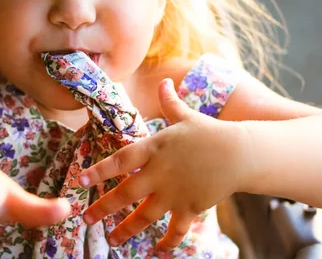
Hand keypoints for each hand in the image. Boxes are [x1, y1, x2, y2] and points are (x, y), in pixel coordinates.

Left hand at [79, 79, 248, 250]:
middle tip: (86, 219)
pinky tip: (158, 251)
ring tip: (112, 240)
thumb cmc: (210, 132)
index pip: (121, 160)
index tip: (81, 180)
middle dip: (103, 208)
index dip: (100, 170)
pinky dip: (167, 243)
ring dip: (126, 230)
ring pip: (144, 216)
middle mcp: (160, 172)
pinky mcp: (190, 207)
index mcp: (155, 148)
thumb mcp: (186, 116)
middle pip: (125, 193)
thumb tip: (165, 81)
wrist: (240, 153)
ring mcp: (174, 192)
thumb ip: (170, 102)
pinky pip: (175, 230)